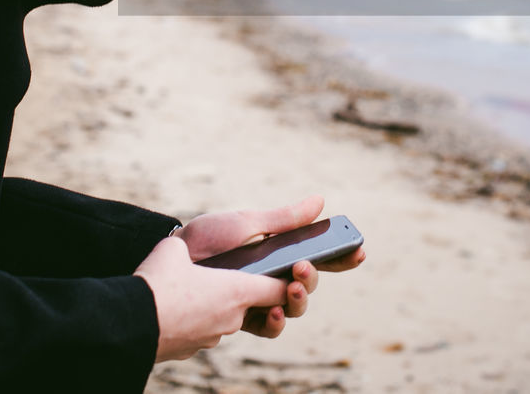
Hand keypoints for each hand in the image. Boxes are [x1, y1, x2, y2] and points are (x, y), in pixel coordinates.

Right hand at [134, 236, 286, 361]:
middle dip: (255, 293)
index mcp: (237, 291)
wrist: (126, 325)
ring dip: (222, 305)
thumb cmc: (156, 284)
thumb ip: (190, 244)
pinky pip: (204, 328)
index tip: (291, 272)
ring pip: (229, 318)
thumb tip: (186, 247)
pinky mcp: (192, 348)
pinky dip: (199, 317)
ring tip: (201, 288)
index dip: (288, 281)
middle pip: (258, 306)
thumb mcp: (173, 248)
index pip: (279, 289)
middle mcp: (232, 318)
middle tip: (244, 277)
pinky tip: (180, 305)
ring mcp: (212, 336)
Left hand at [175, 195, 366, 338]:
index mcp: (280, 252)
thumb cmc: (207, 238)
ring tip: (290, 288)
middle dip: (314, 278)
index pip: (318, 257)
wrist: (171, 260)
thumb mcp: (247, 223)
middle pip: (309, 285)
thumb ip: (284, 219)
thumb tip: (320, 201)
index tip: (358, 251)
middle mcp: (273, 277)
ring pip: (293, 307)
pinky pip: (269, 327)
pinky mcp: (242, 317)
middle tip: (303, 268)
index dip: (341, 257)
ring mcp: (259, 298)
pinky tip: (273, 310)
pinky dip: (276, 321)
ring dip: (298, 299)